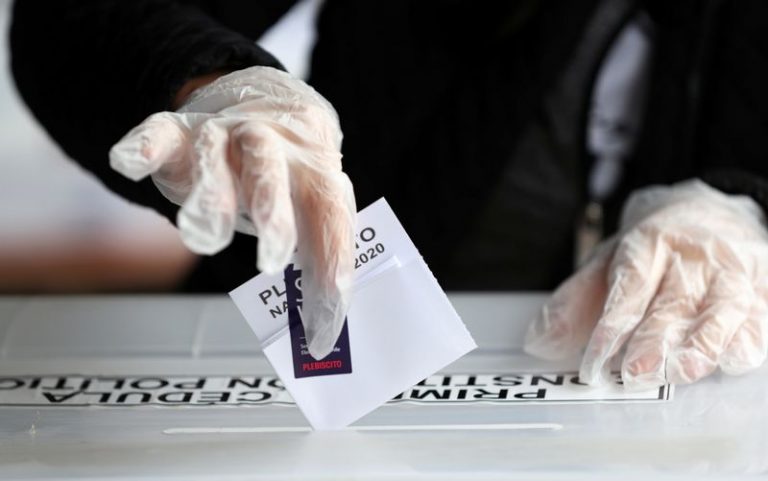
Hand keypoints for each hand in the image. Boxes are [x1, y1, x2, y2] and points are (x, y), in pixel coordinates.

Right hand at [110, 66, 355, 359]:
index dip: (331, 266)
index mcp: (315, 169)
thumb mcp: (312, 205)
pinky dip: (145, 146)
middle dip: (274, 216)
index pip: (331, 216)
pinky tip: (130, 162)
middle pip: (272, 174)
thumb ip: (316, 254)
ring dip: (211, 193)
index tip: (325, 322)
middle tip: (272, 263)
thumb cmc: (290, 175)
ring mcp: (223, 134)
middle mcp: (272, 145)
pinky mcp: (179, 132)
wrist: (264, 104)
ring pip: (214, 154)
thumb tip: (323, 328)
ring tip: (205, 236)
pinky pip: (159, 133)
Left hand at [525, 180, 767, 389]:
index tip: (593, 365)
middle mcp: (691, 256)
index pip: (626, 290)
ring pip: (720, 311)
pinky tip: (731, 361)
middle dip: (653, 341)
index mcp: (648, 244)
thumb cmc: (651, 247)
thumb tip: (538, 342)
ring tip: (680, 372)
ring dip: (701, 345)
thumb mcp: (606, 261)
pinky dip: (746, 341)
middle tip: (633, 374)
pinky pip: (759, 317)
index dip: (609, 330)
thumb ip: (574, 301)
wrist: (709, 209)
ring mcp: (731, 271)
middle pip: (671, 303)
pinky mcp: (762, 286)